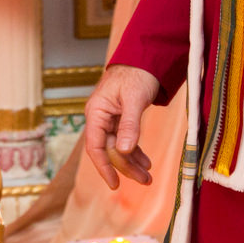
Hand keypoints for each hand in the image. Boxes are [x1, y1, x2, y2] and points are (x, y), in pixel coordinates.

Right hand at [82, 64, 160, 188]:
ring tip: (148, 176)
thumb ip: (129, 125)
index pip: (95, 146)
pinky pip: (125, 140)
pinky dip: (136, 151)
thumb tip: (126, 151)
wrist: (143, 58)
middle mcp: (99, 118)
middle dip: (126, 167)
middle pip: (109, 150)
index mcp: (96, 112)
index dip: (104, 166)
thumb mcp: (134, 100)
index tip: (114, 184)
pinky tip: (146, 162)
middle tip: (146, 181)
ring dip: (132, 162)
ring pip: (118, 147)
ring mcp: (109, 119)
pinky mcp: (120, 119)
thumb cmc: (137, 75)